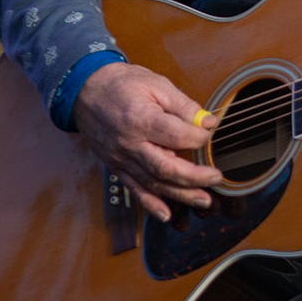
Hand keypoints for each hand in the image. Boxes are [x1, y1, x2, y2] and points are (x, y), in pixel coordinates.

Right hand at [72, 61, 222, 219]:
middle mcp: (130, 144)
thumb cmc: (122, 85)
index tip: (210, 132)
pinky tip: (166, 215)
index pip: (177, 137)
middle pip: (166, 168)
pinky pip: (134, 189)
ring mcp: (121, 159)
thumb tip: (209, 121)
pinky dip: (150, 204)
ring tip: (204, 200)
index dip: (199, 137)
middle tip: (217, 178)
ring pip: (153, 183)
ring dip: (180, 195)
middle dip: (195, 177)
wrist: (84, 91)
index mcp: (141, 120)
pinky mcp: (117, 167)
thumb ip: (184, 106)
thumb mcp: (157, 85)